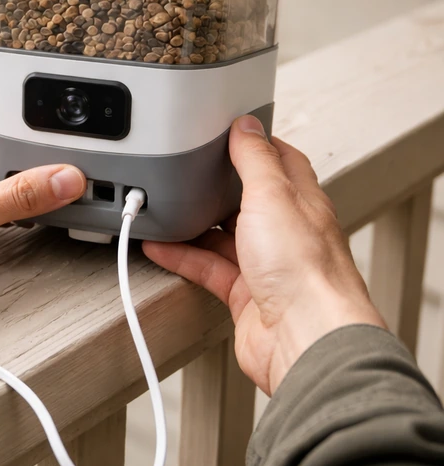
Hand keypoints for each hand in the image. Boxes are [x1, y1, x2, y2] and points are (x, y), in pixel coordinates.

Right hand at [143, 116, 384, 395]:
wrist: (305, 339)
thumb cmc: (306, 272)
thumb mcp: (273, 196)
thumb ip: (256, 159)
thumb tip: (247, 126)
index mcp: (302, 203)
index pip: (282, 163)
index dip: (257, 144)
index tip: (229, 132)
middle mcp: (287, 234)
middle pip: (248, 201)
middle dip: (218, 187)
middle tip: (188, 171)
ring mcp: (267, 267)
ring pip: (224, 237)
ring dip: (194, 225)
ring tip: (164, 209)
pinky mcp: (246, 297)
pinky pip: (208, 269)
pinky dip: (183, 257)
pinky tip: (160, 248)